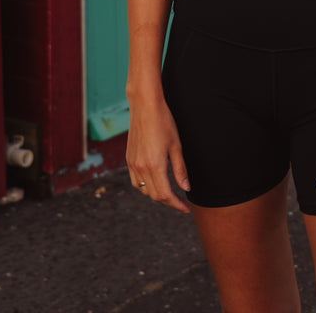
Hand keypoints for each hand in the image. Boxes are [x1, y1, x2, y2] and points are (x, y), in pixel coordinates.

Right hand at [126, 93, 190, 212]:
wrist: (145, 106)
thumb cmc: (164, 122)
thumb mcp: (176, 146)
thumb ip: (180, 169)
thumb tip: (186, 188)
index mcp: (154, 165)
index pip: (165, 195)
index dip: (176, 205)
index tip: (186, 209)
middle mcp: (141, 168)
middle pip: (154, 195)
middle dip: (169, 202)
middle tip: (181, 202)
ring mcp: (133, 164)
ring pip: (144, 190)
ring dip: (156, 195)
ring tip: (170, 193)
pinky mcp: (129, 159)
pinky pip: (136, 181)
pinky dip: (146, 187)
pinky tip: (154, 182)